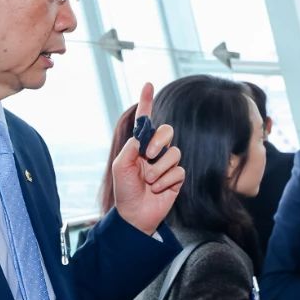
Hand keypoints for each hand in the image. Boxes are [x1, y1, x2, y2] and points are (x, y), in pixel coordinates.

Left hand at [113, 83, 185, 234]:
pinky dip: (166, 181)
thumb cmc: (125, 191)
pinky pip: (178, 171)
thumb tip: (142, 138)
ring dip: (159, 170)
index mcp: (139, 146)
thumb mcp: (121, 167)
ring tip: (149, 182)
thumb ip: (130, 149)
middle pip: (167, 131)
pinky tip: (158, 189)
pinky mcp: (177, 177)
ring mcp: (167, 164)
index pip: (145, 120)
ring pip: (174, 153)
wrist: (135, 215)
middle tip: (148, 155)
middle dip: (159, 140)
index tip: (148, 85)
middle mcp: (155, 152)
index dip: (147, 102)